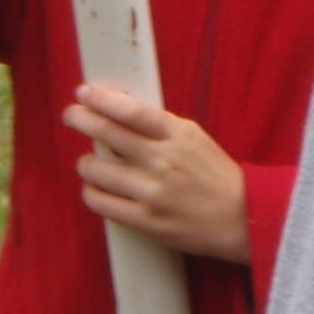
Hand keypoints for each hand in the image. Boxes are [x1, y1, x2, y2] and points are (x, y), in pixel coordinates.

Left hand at [65, 84, 249, 261]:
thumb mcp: (192, 137)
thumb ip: (157, 125)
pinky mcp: (146, 221)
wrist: (241, 217)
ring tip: (90, 162)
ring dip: (85, 162)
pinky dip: (91, 192)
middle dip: (80, 118)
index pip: (130, 110)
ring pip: (95, 170)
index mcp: (176, 135)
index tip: (83, 92)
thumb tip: (116, 110)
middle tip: (71, 114)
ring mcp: (152, 192)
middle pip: (106, 133)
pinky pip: (100, 202)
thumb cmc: (213, 174)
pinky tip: (95, 188)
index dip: (100, 99)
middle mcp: (161, 160)